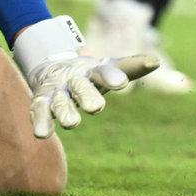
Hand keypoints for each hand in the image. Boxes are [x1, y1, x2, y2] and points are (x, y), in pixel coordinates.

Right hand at [25, 53, 159, 137]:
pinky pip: (39, 111)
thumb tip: (156, 61)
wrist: (51, 65)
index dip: (112, 76)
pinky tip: (42, 135)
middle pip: (81, 86)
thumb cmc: (89, 73)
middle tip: (96, 107)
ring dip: (65, 112)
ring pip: (60, 101)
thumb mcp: (109, 68)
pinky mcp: (41, 100)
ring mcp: (57, 90)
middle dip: (87, 96)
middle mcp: (74, 78)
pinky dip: (41, 122)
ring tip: (73, 123)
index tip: (121, 83)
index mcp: (93, 70)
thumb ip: (131, 67)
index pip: (104, 71)